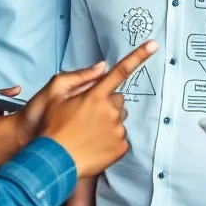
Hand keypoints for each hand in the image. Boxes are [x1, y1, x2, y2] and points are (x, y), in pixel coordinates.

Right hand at [38, 41, 157, 175]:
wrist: (53, 161)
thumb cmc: (51, 126)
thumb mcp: (55, 94)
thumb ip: (79, 76)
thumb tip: (102, 66)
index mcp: (96, 96)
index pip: (119, 71)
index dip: (138, 56)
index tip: (154, 44)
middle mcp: (111, 111)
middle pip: (117, 100)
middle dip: (106, 104)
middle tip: (87, 116)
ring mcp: (117, 130)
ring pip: (119, 119)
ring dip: (108, 122)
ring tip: (88, 133)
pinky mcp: (121, 147)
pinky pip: (121, 137)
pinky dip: (110, 140)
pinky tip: (94, 145)